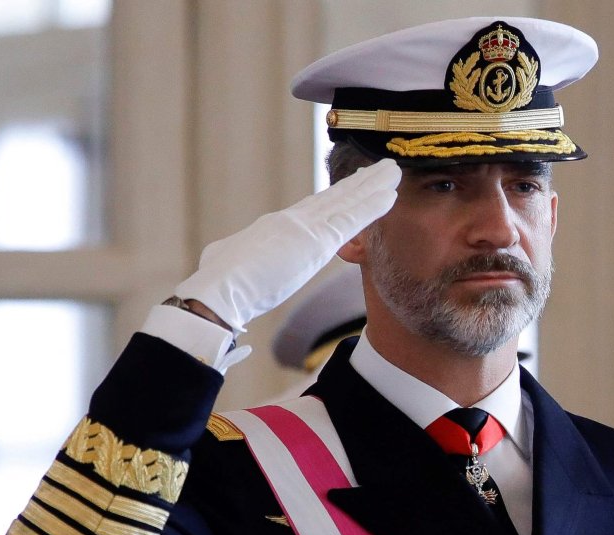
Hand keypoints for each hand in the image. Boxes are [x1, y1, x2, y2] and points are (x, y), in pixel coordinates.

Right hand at [175, 159, 399, 331]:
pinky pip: (351, 219)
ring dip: (373, 186)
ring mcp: (305, 227)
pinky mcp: (315, 240)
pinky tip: (390, 195)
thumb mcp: (236, 258)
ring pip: (347, 201)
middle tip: (383, 167)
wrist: (220, 289)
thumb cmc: (222, 281)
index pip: (316, 207)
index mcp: (279, 226)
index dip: (338, 194)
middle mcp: (295, 220)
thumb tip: (236, 256)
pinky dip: (371, 206)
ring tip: (393, 170)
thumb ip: (245, 253)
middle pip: (335, 196)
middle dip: (360, 182)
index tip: (355, 183)